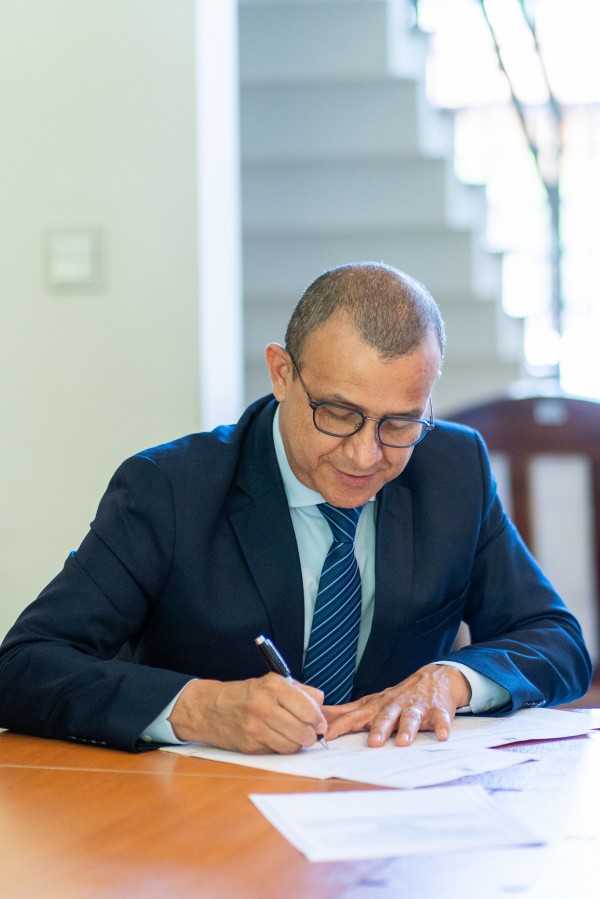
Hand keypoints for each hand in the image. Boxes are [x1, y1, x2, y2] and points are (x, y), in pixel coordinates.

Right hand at [168, 674, 326, 753]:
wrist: (208, 708)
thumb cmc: (244, 695)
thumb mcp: (271, 683)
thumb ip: (300, 691)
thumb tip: (321, 705)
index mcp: (274, 686)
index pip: (308, 708)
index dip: (319, 719)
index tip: (320, 723)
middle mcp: (265, 706)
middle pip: (304, 730)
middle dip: (312, 735)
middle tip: (310, 733)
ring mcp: (256, 727)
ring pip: (293, 744)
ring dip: (299, 743)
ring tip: (295, 736)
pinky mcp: (251, 745)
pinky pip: (279, 751)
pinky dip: (284, 748)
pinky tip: (279, 739)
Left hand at [323, 664, 470, 746]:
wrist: (435, 677)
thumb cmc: (398, 696)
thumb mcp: (372, 702)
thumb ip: (348, 712)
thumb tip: (321, 717)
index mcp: (378, 705)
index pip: (356, 715)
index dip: (342, 724)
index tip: (328, 735)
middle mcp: (396, 705)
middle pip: (385, 716)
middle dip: (379, 728)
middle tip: (373, 743)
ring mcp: (417, 707)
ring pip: (411, 717)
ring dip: (407, 728)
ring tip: (403, 742)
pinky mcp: (438, 710)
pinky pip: (441, 719)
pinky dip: (442, 726)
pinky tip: (442, 735)